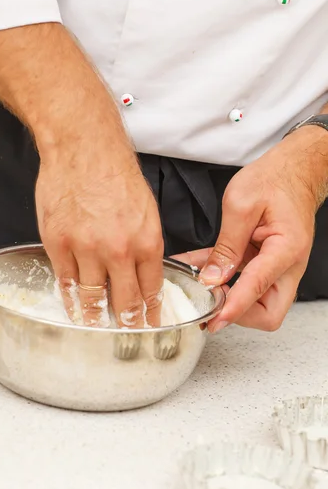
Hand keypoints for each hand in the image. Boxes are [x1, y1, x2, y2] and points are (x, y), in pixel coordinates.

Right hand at [36, 158, 163, 327]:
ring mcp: (86, 249)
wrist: (84, 147)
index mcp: (147, 242)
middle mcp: (118, 250)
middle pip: (124, 302)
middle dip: (127, 325)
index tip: (150, 327)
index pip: (151, 291)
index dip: (151, 315)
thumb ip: (145, 245)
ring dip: (96, 318)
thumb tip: (143, 273)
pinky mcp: (58, 243)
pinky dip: (71, 299)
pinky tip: (75, 308)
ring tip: (98, 329)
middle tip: (127, 338)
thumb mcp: (147, 210)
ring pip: (93, 298)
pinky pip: (65, 282)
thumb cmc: (116, 173)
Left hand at [174, 127, 327, 331]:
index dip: (234, 308)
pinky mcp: (266, 262)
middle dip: (239, 316)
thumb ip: (226, 245)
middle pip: (269, 312)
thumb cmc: (274, 179)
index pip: (259, 288)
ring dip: (226, 298)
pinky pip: (244, 281)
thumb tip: (213, 278)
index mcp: (286, 249)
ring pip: (257, 302)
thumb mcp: (241, 203)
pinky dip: (220, 278)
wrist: (292, 169)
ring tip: (196, 289)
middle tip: (210, 306)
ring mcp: (278, 266)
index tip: (213, 320)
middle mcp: (287, 264)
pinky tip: (195, 270)